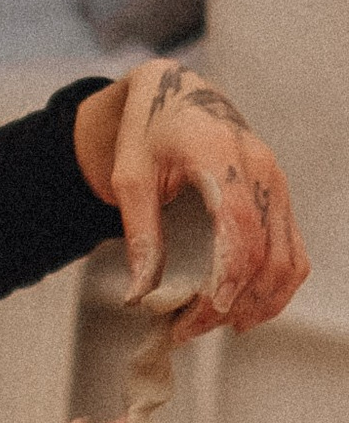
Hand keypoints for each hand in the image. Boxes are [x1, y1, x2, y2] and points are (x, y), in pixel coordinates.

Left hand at [84, 62, 309, 334]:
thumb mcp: (129, 176)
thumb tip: (138, 295)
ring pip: (289, 260)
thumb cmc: (150, 130)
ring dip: (256, 304)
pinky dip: (274, 289)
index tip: (203, 311)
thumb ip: (139, 234)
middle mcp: (261, 169)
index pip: (239, 224)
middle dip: (230, 302)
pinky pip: (293, 254)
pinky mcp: (281, 200)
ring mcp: (278, 185)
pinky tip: (241, 309)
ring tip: (212, 326)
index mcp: (220, 154)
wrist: (179, 93)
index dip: (228, 273)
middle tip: (185, 329)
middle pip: (265, 253)